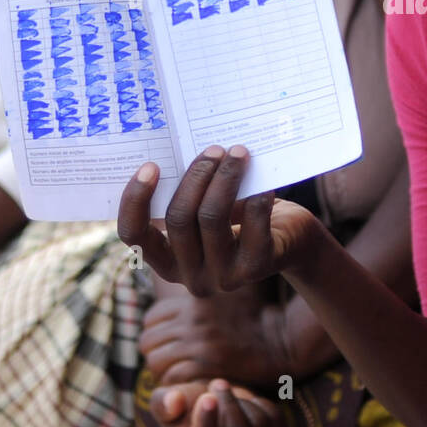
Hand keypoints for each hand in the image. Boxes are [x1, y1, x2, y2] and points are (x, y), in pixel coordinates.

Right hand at [118, 146, 323, 296]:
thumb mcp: (208, 211)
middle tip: (213, 149)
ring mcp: (223, 278)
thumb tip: (181, 150)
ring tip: (238, 153)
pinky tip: (264, 179)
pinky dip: (258, 195)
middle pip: (178, 219)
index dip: (135, 200)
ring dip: (224, 178)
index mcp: (168, 262)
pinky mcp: (256, 268)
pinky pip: (252, 224)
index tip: (150, 166)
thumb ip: (190, 195)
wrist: (292, 242)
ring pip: (211, 218)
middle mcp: (191, 277)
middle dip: (195, 176)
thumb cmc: (242, 217)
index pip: (134, 236)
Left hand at [140, 284, 294, 388]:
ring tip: (178, 373)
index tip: (168, 343)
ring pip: (155, 361)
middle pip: (148, 340)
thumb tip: (184, 276)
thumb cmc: (256, 315)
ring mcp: (200, 340)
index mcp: (194, 299)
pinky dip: (176, 384)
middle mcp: (193, 318)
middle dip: (156, 354)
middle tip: (171, 362)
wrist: (282, 340)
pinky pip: (172, 377)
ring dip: (163, 371)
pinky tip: (190, 382)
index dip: (156, 333)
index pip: (152, 318)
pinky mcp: (209, 363)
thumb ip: (204, 283)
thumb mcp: (229, 289)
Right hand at [149, 378, 286, 426]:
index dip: (206, 423)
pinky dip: (260, 403)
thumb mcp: (166, 402)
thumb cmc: (186, 406)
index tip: (207, 398)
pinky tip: (246, 402)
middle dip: (229, 403)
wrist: (215, 407)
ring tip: (229, 394)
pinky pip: (275, 420)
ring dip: (244, 401)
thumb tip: (175, 402)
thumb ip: (163, 403)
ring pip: (259, 426)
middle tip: (218, 382)